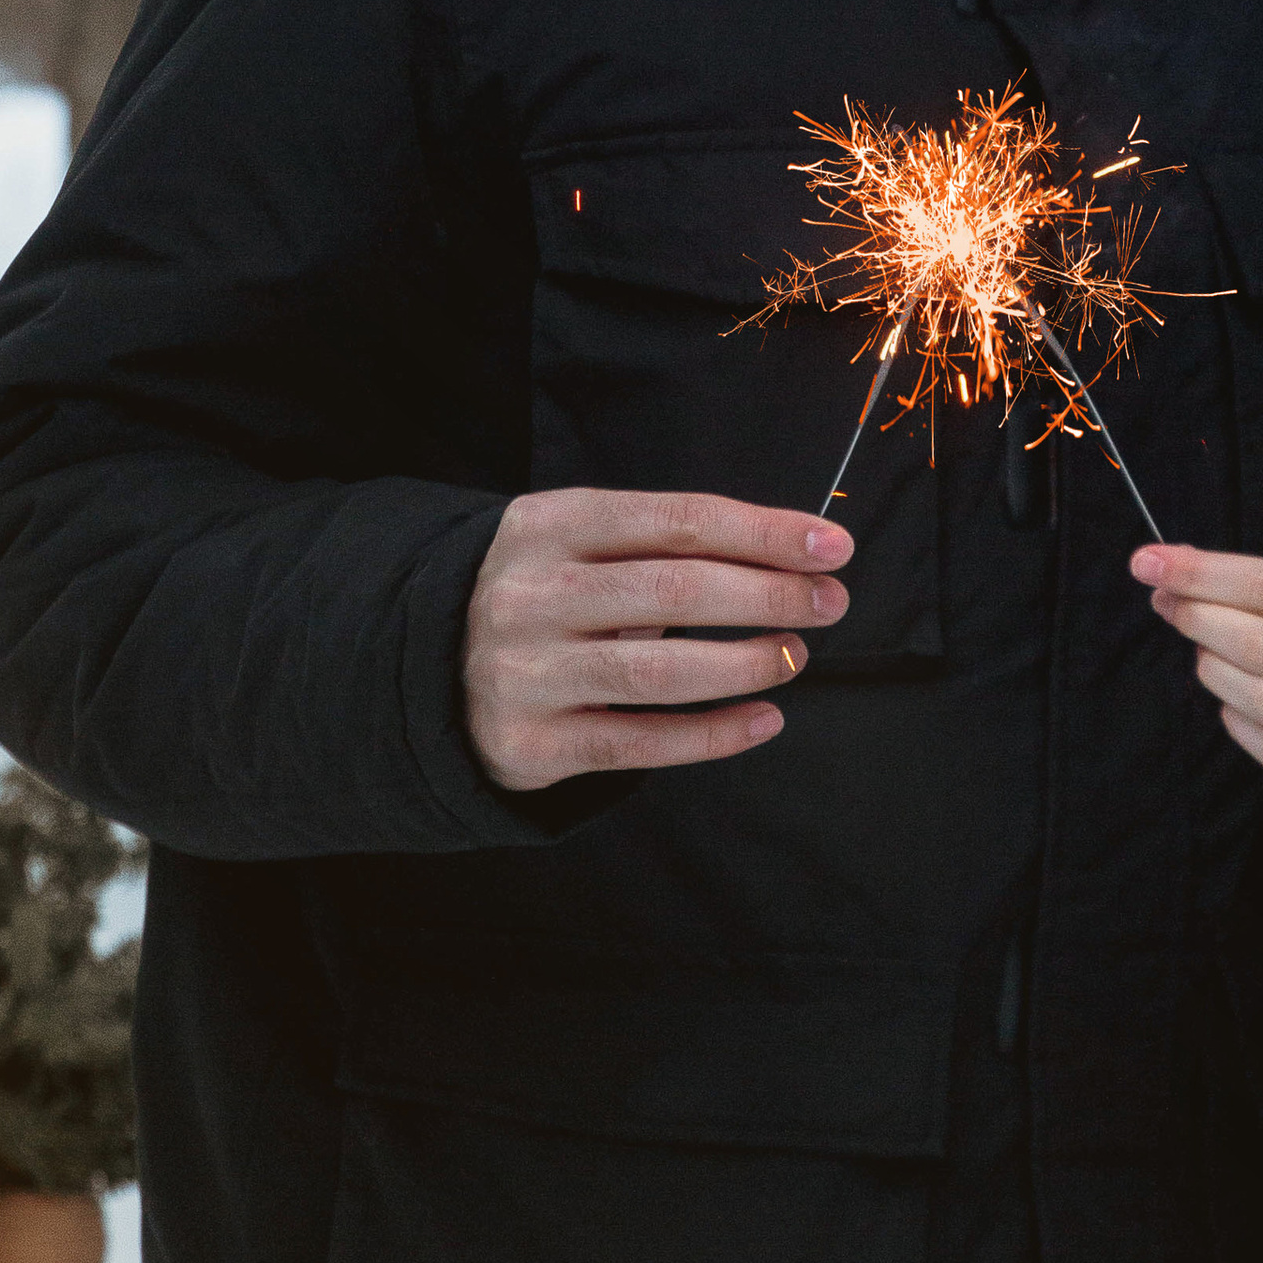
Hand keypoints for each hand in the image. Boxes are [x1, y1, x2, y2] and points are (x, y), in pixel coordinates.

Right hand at [465, 488, 854, 790]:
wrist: (430, 668)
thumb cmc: (545, 595)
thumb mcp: (579, 543)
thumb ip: (664, 545)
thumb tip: (793, 556)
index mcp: (550, 524)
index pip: (676, 520)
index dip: (763, 532)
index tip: (832, 546)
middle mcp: (531, 594)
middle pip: (674, 591)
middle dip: (768, 596)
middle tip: (828, 603)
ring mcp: (525, 671)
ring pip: (658, 673)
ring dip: (744, 665)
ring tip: (793, 657)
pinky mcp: (530, 742)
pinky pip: (638, 742)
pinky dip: (712, 735)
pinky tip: (763, 721)